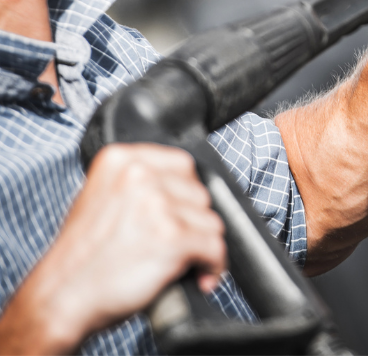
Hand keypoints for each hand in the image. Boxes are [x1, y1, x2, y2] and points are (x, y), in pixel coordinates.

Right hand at [0, 144, 225, 354]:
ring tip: (180, 263)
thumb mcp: (100, 198)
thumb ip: (138, 184)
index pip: (183, 165)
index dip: (186, 195)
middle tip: (175, 245)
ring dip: (202, 246)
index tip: (181, 214)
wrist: (60, 299)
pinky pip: (216, 247)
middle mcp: (140, 174)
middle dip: (193, 222)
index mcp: (121, 159)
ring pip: (211, 221)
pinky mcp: (173, 237)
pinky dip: (213, 266)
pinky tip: (198, 278)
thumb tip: (181, 187)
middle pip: (200, 193)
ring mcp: (158, 204)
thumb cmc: (81, 258)